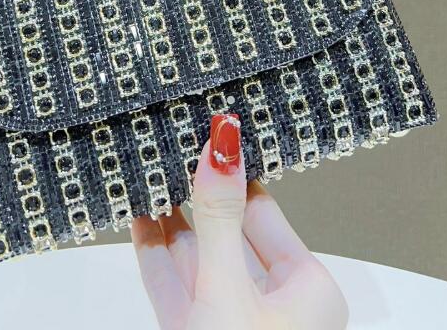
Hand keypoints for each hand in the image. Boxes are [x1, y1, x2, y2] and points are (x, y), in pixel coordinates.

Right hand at [132, 115, 348, 329]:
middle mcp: (273, 303)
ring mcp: (232, 319)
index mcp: (307, 290)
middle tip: (171, 147)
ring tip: (148, 174)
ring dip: (171, 219)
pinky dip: (155, 253)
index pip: (264, 211)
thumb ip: (219, 219)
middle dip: (197, 192)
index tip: (210, 134)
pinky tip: (139, 218)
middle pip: (228, 231)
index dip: (234, 172)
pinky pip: (175, 285)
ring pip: (198, 257)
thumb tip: (222, 145)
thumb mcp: (230, 287)